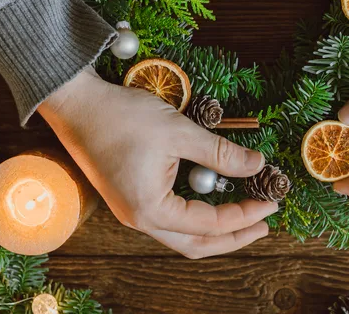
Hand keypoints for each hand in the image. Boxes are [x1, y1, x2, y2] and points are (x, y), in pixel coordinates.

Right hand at [37, 70, 275, 258]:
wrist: (76, 103)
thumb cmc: (122, 116)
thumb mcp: (180, 132)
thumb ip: (220, 153)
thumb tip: (258, 165)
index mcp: (151, 209)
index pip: (210, 224)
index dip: (246, 215)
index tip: (272, 201)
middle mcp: (139, 218)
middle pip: (195, 245)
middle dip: (233, 237)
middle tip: (264, 224)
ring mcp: (131, 210)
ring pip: (181, 235)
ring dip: (214, 228)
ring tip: (244, 214)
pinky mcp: (129, 197)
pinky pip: (168, 218)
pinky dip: (195, 214)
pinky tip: (211, 196)